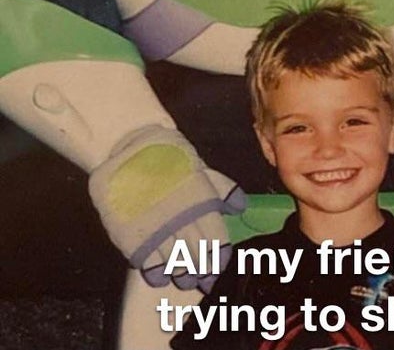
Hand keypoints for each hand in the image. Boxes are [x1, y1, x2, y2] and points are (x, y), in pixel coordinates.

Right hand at [89, 125, 245, 292]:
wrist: (125, 144)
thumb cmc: (166, 155)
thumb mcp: (196, 165)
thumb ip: (219, 187)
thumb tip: (239, 206)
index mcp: (199, 198)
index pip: (216, 239)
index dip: (219, 255)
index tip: (218, 263)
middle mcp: (180, 216)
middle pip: (198, 256)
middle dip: (203, 270)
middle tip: (203, 278)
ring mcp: (155, 227)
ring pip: (176, 264)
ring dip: (183, 274)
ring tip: (185, 277)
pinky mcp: (131, 235)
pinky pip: (149, 265)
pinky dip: (159, 274)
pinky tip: (162, 274)